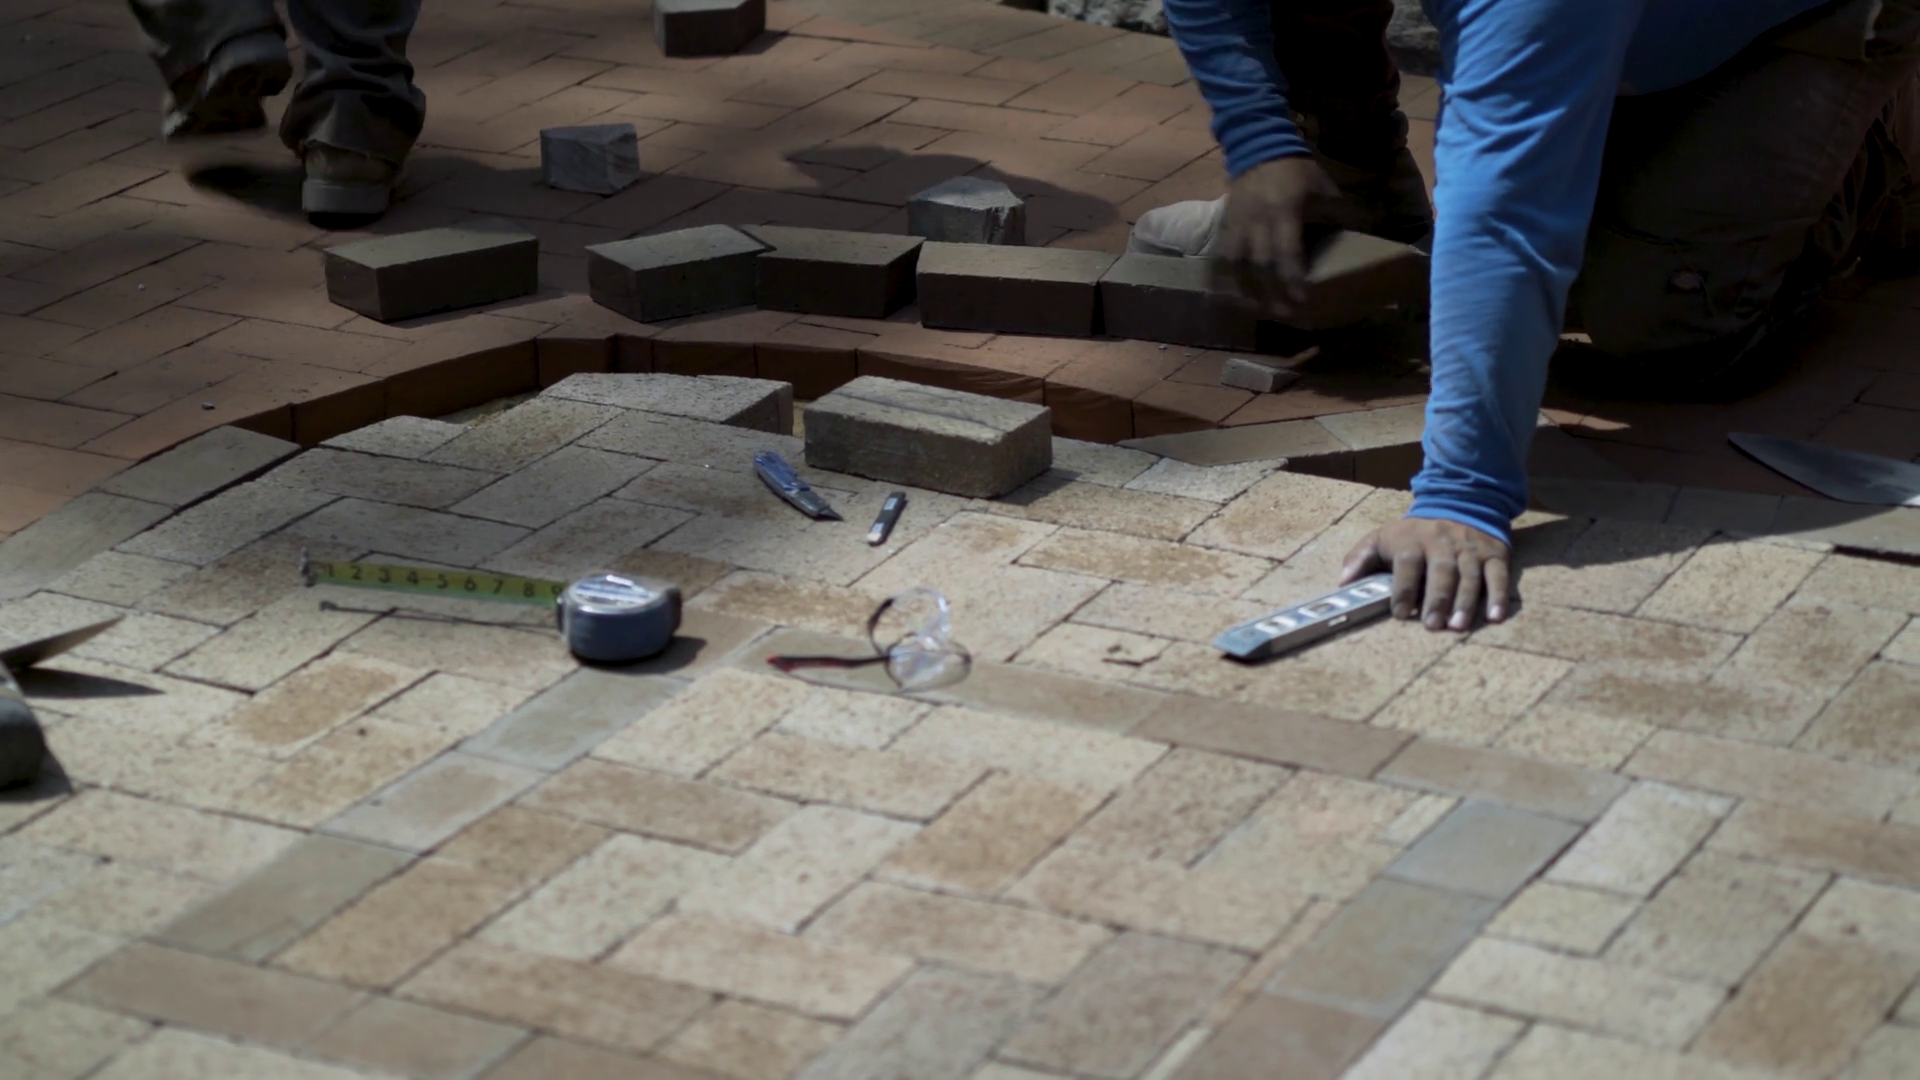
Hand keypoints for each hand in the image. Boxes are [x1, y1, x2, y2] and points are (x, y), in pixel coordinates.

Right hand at [1215, 156, 1351, 313]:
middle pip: (1260, 264)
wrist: (1258, 145)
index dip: (1292, 279)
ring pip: (1237, 263)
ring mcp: (1237, 222)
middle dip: (1271, 292)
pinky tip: (1237, 291)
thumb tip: (1363, 237)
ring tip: (1259, 309)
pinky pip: (1223, 254)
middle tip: (1284, 313)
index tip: (1301, 300)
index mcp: (1284, 211)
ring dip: (1248, 289)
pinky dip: (1229, 275)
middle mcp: (1257, 220)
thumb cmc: (1296, 170)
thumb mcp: (1324, 188)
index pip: (1286, 252)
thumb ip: (1337, 214)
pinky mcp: (1225, 223)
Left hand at [1341, 518, 1513, 631]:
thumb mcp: (1383, 537)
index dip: (1403, 589)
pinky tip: (1496, 616)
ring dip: (1466, 601)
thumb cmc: (1414, 533)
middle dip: (1437, 599)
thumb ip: (1360, 558)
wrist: (1460, 503)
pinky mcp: (1495, 554)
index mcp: (1413, 541)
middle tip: (1432, 625)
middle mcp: (1443, 544)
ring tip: (1459, 626)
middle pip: (1441, 571)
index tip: (1399, 613)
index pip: (1407, 565)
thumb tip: (1343, 583)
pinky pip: (1499, 575)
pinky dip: (1499, 595)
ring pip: (1470, 575)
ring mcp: (1471, 549)